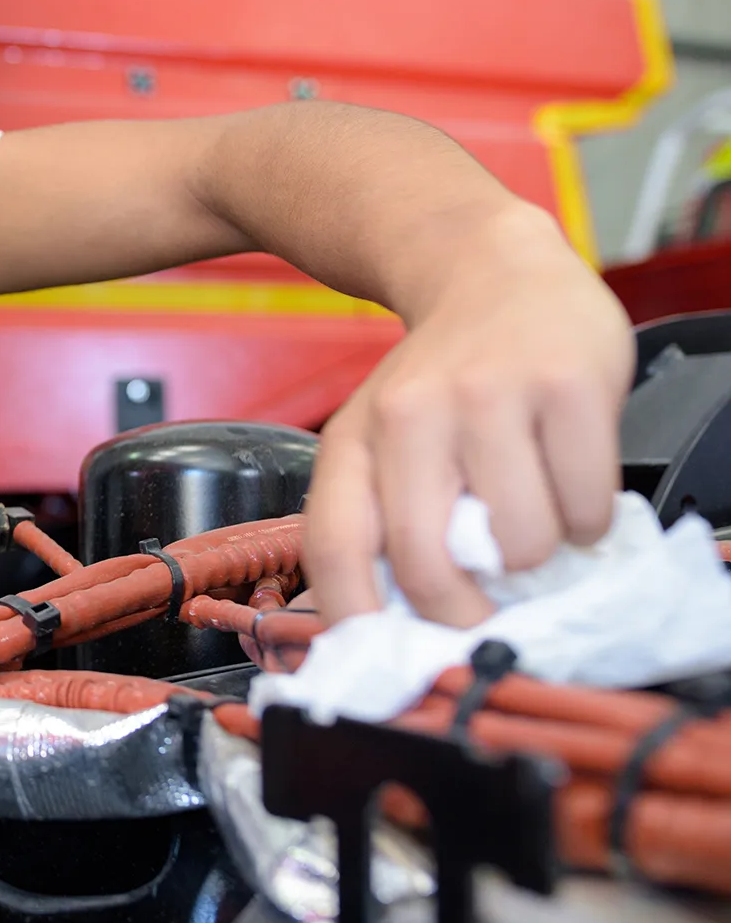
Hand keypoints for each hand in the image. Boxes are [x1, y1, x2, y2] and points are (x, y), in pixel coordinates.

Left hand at [302, 207, 633, 625]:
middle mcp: (411, 417)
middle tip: (486, 609)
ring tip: (533, 517)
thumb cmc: (439, 374)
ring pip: (520, 545)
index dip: (359, 619)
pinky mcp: (568, 387)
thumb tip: (385, 625)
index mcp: (354, 439)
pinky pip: (586, 506)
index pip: (335, 549)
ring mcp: (491, 399)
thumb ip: (375, 515)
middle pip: (428, 564)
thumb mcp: (380, 436)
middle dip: (463, 611)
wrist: (494, 269)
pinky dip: (588, 519)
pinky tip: (571, 485)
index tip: (393, 652)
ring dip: (538, 557)